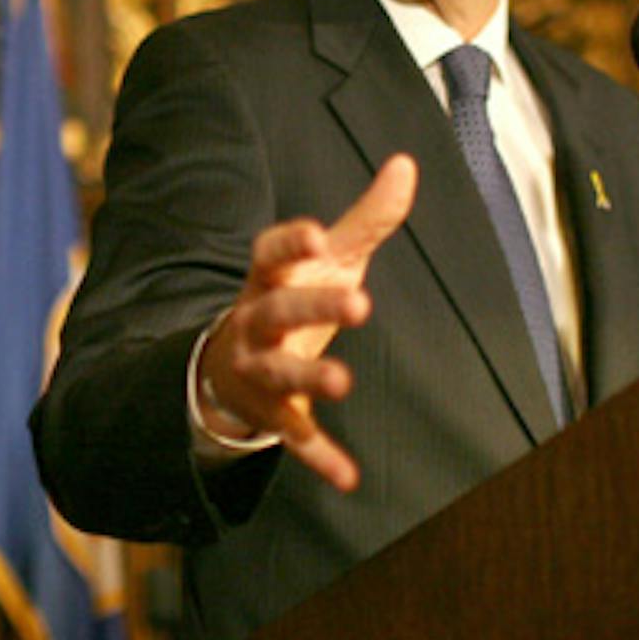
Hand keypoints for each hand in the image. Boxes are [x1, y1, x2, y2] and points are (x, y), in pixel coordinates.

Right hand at [198, 153, 417, 490]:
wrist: (232, 365)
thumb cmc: (293, 297)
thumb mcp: (329, 258)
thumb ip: (367, 218)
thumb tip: (406, 163)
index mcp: (269, 278)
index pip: (269, 254)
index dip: (290, 245)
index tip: (316, 236)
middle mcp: (256, 322)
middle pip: (277, 311)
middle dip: (313, 307)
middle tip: (361, 304)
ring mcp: (260, 369)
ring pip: (280, 373)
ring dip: (310, 378)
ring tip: (345, 383)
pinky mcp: (272, 413)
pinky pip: (294, 435)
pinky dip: (318, 456)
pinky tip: (348, 476)